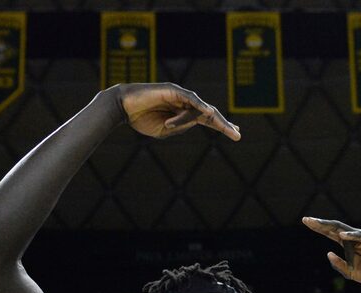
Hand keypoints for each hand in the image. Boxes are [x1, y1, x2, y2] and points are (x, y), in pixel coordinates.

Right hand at [117, 83, 239, 141]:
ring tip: (210, 128)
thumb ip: (180, 127)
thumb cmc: (141, 119)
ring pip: (198, 109)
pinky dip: (199, 105)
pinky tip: (208, 112)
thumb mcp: (164, 130)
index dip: (221, 125)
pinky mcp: (172, 90)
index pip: (206, 119)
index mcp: (182, 114)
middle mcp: (184, 103)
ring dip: (201, 120)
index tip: (235, 133)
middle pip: (209, 113)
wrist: (123, 107)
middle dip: (224, 124)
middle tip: (237, 134)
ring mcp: (179, 95)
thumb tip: (196, 122)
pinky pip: (189, 98)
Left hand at [303, 218, 360, 283]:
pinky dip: (352, 236)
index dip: (319, 227)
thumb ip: (339, 265)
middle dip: (321, 223)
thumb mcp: (351, 273)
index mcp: (347, 244)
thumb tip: (328, 254)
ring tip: (319, 224)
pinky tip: (342, 236)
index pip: (330, 233)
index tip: (306, 221)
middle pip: (335, 228)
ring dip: (332, 226)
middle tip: (307, 220)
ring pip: (346, 229)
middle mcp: (354, 238)